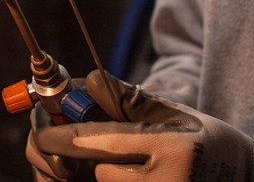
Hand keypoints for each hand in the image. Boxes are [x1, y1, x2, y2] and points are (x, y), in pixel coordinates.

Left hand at [26, 70, 253, 181]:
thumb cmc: (211, 143)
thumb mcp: (177, 114)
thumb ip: (131, 99)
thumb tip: (88, 80)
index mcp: (172, 149)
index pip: (101, 143)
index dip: (63, 137)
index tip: (42, 133)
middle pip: (98, 171)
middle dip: (86, 157)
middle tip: (80, 145)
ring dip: (106, 176)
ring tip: (131, 164)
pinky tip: (128, 174)